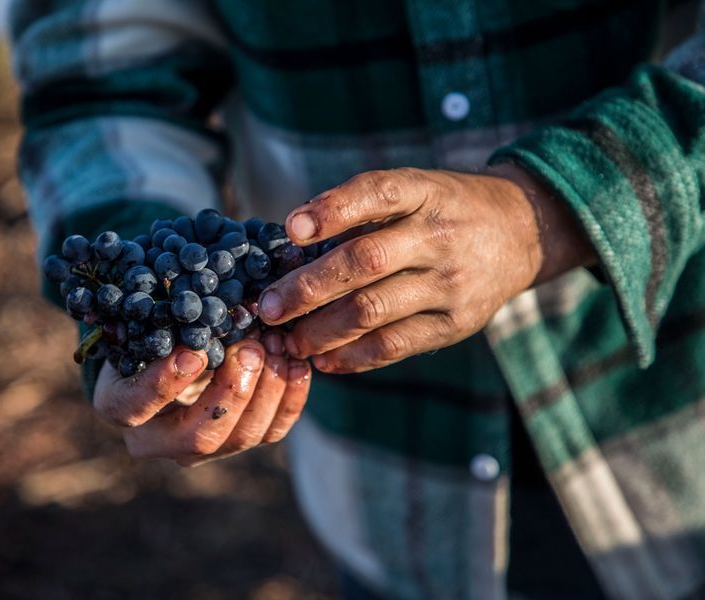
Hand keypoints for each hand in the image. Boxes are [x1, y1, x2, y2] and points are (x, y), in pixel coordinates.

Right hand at [92, 334, 311, 465]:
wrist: (168, 350)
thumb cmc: (152, 328)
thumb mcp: (149, 320)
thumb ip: (168, 318)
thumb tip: (202, 300)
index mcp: (121, 404)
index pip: (134, 406)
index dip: (163, 385)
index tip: (194, 353)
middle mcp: (156, 439)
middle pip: (199, 437)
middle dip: (233, 391)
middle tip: (251, 347)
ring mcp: (198, 448)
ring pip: (240, 438)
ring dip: (267, 389)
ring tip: (277, 345)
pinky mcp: (236, 442)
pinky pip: (270, 432)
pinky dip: (290, 398)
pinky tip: (297, 364)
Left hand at [258, 165, 595, 373]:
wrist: (522, 232)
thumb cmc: (444, 209)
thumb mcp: (415, 188)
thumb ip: (361, 207)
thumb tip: (290, 239)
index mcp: (425, 193)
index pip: (377, 195)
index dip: (332, 211)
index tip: (290, 229)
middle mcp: (438, 237)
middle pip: (364, 262)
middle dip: (307, 288)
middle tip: (267, 308)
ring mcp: (450, 284)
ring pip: (373, 311)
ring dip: (321, 330)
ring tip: (287, 340)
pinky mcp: (455, 324)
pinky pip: (396, 345)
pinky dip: (354, 356)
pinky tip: (323, 360)